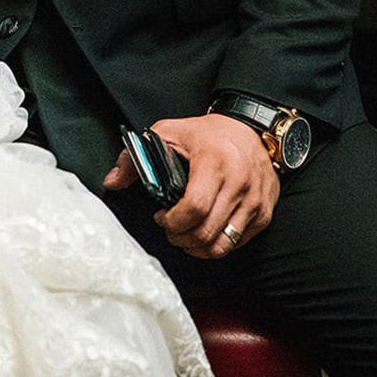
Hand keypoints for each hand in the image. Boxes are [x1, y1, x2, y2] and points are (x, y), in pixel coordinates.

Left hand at [103, 113, 276, 258]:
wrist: (252, 128)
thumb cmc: (207, 133)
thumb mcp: (167, 132)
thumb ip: (134, 158)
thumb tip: (112, 182)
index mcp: (214, 162)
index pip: (194, 207)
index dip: (173, 222)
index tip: (161, 217)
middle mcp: (239, 184)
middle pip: (206, 232)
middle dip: (181, 238)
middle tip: (170, 230)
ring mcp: (254, 201)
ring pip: (223, 244)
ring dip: (198, 248)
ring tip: (185, 236)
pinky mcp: (264, 212)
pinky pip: (238, 242)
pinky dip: (218, 245)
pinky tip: (204, 232)